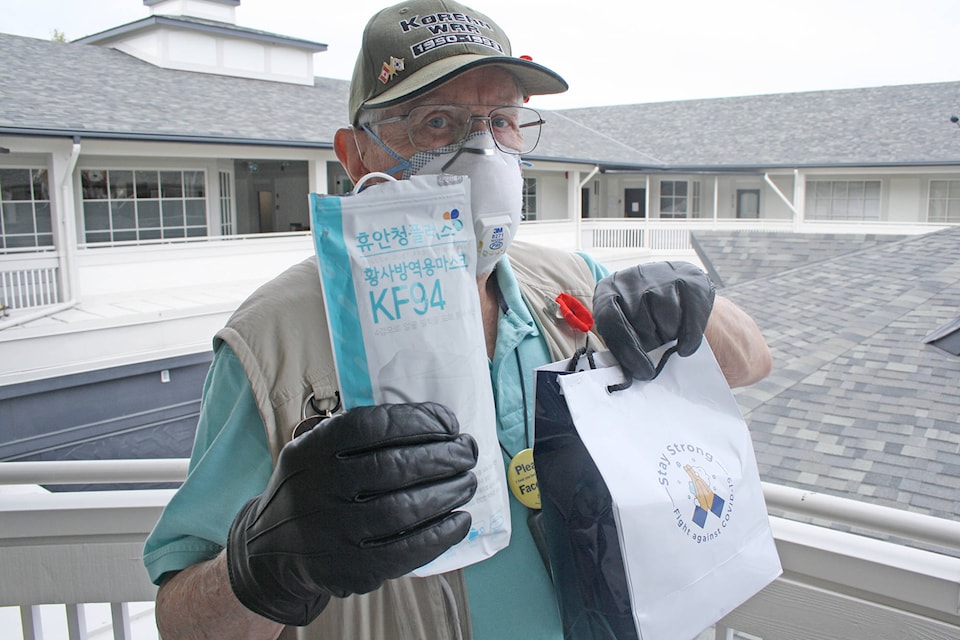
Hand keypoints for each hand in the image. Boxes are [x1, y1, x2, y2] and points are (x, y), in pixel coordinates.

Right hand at [226, 402, 477, 625]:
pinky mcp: (347, 570)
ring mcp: (331, 533)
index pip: (371, 427)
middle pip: (393, 467)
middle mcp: (317, 489)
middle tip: (467, 452)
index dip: (418, 421)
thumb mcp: (316, 450)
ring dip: (446, 493)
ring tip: (467, 483)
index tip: (449, 424)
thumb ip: (360, 436)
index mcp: (312, 450)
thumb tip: (435, 423)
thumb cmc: (312, 488)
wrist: (269, 550)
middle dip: (442, 457)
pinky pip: (404, 552)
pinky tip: (460, 520)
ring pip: (402, 510)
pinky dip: (439, 535)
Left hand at [593, 262, 714, 379]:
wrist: (681, 300)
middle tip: (654, 346)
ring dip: (669, 334)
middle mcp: (631, 277)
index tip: (643, 372)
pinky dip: (690, 336)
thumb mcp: (627, 333)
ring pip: (665, 317)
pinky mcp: (690, 277)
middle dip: (649, 342)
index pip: (610, 319)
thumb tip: (626, 378)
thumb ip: (622, 351)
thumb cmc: (646, 323)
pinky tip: (685, 345)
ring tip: (667, 334)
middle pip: (639, 320)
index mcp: (607, 291)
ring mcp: (661, 273)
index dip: (626, 350)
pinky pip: (691, 316)